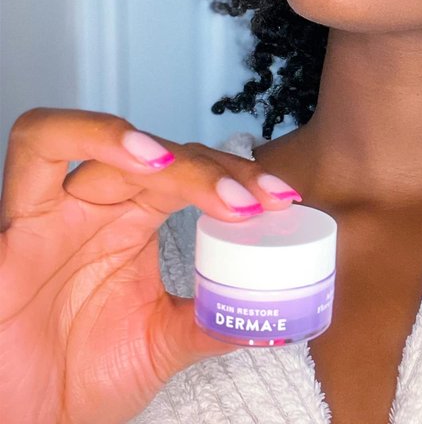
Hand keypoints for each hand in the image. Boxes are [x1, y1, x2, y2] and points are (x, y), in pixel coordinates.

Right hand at [0, 108, 298, 423]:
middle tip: (257, 198)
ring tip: (201, 175)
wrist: (26, 423)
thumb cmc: (82, 378)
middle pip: (158, 154)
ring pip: (102, 140)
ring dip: (157, 144)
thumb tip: (272, 313)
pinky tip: (147, 160)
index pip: (191, 173)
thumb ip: (212, 321)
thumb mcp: (162, 344)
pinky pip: (38, 151)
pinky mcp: (14, 225)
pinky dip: (93, 138)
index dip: (238, 176)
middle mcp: (96, 207)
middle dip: (213, 168)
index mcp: (131, 222)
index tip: (283, 199)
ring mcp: (54, 210)